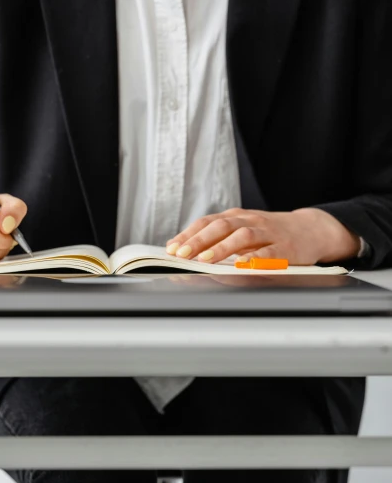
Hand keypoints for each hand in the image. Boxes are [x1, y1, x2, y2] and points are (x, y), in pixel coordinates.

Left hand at [166, 207, 360, 264]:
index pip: (207, 222)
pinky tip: (242, 265)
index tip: (172, 247)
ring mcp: (268, 233)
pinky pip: (269, 252)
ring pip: (243, 236)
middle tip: (182, 254)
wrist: (311, 229)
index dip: (188, 234)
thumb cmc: (269, 233)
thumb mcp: (243, 229)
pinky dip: (255, 258)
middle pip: (221, 226)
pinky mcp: (285, 248)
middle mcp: (250, 221)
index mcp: (237, 217)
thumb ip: (217, 237)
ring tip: (205, 259)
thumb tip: (182, 248)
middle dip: (199, 240)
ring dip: (222, 248)